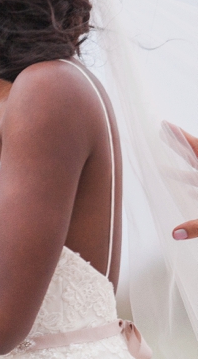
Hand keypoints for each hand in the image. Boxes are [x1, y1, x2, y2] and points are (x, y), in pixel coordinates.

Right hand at [165, 123, 197, 240]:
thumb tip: (176, 233)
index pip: (195, 148)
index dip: (180, 136)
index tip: (167, 125)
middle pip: (195, 155)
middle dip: (179, 146)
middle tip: (164, 135)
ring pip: (197, 173)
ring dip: (182, 171)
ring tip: (165, 168)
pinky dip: (194, 188)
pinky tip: (186, 193)